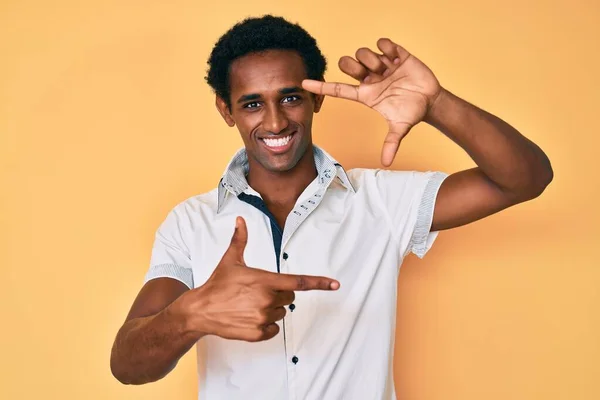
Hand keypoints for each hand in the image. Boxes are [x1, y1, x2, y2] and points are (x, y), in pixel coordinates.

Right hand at [178, 217, 339, 341]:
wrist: (200, 311)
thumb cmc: (217, 284)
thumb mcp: (230, 260)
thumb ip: (240, 240)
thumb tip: (240, 220)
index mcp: (264, 281)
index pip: (298, 282)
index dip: (319, 283)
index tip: (335, 285)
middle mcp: (267, 300)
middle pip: (290, 297)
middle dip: (279, 293)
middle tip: (259, 291)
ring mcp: (263, 318)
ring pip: (281, 313)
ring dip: (272, 309)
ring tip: (250, 305)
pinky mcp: (258, 334)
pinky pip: (274, 330)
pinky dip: (266, 325)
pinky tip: (250, 318)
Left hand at [302, 38, 441, 166]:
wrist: (430, 100)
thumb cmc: (411, 112)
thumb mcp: (400, 127)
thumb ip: (392, 143)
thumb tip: (387, 163)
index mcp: (365, 94)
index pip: (338, 89)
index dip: (321, 86)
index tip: (303, 83)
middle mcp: (370, 78)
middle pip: (347, 65)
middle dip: (353, 66)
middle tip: (370, 74)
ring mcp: (381, 65)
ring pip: (363, 53)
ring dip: (374, 60)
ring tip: (388, 69)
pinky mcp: (395, 54)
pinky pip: (383, 43)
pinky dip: (387, 47)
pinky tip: (396, 58)